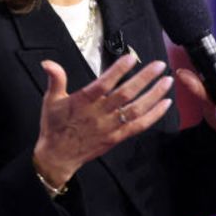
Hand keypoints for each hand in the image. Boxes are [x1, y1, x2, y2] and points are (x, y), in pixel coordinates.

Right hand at [32, 54, 172, 187]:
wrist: (58, 157)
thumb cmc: (55, 126)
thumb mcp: (50, 101)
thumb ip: (55, 79)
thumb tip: (47, 62)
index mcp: (82, 102)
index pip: (103, 84)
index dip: (117, 71)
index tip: (131, 57)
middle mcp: (99, 114)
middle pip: (125, 94)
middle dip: (144, 79)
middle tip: (159, 65)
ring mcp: (110, 127)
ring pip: (135, 110)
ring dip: (154, 95)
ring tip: (167, 81)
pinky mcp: (117, 137)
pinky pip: (139, 126)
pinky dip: (154, 115)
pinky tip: (166, 104)